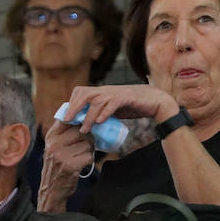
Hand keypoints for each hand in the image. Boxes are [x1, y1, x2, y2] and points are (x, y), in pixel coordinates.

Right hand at [37, 120, 91, 211]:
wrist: (52, 191)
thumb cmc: (57, 166)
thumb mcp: (55, 147)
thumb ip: (64, 132)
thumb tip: (82, 115)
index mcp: (51, 136)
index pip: (69, 119)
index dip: (80, 120)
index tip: (85, 126)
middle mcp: (54, 144)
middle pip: (82, 131)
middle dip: (88, 138)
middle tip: (85, 146)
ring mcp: (61, 155)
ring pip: (87, 144)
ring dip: (89, 151)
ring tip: (81, 157)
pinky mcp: (70, 166)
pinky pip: (89, 156)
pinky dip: (88, 161)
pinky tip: (81, 165)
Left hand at [58, 84, 179, 129]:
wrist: (154, 101)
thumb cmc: (132, 106)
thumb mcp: (112, 109)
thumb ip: (100, 112)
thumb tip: (87, 124)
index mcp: (101, 92)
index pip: (80, 92)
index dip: (71, 103)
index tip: (65, 117)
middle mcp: (106, 90)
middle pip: (84, 94)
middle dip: (74, 108)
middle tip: (67, 121)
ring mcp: (116, 93)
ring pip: (97, 101)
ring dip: (88, 116)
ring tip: (84, 129)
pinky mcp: (126, 98)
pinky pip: (113, 103)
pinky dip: (105, 112)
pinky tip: (100, 122)